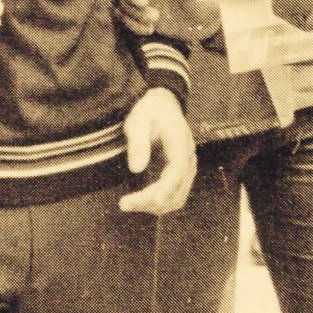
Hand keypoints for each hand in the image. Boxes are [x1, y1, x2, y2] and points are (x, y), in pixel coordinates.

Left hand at [120, 88, 196, 214]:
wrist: (164, 106)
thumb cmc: (149, 111)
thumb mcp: (138, 119)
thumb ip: (137, 142)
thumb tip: (136, 169)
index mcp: (180, 140)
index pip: (178, 168)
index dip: (168, 187)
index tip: (154, 201)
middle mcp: (188, 157)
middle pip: (177, 189)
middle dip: (151, 201)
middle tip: (124, 204)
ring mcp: (187, 169)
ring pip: (177, 198)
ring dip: (154, 206)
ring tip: (128, 204)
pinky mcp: (181, 176)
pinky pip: (174, 196)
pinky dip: (158, 203)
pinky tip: (139, 201)